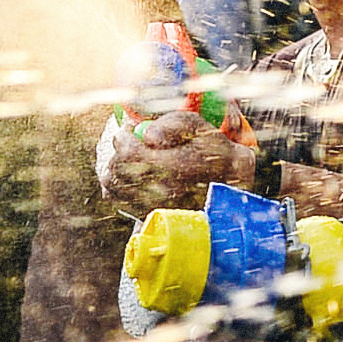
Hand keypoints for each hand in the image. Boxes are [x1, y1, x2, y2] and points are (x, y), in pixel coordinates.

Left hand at [100, 110, 251, 211]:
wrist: (230, 184)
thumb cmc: (213, 151)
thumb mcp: (198, 127)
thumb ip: (171, 124)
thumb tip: (148, 135)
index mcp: (171, 166)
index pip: (129, 154)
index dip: (123, 139)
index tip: (129, 131)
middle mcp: (159, 191)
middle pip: (116, 171)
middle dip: (118, 153)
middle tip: (127, 143)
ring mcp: (153, 207)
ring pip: (112, 189)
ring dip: (114, 171)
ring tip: (128, 161)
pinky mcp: (150, 217)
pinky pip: (120, 203)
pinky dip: (117, 189)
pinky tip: (131, 178)